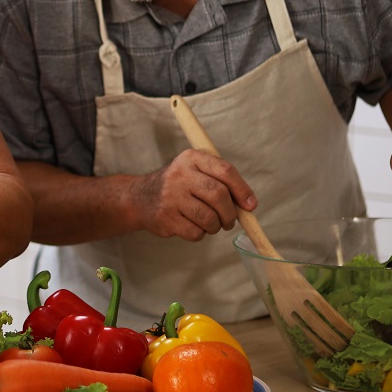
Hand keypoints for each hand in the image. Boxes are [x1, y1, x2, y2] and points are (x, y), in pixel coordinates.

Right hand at [134, 148, 257, 240]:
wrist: (140, 198)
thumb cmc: (179, 185)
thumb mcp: (195, 171)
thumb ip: (221, 181)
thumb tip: (249, 204)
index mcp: (191, 158)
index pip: (225, 170)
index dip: (242, 189)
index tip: (251, 205)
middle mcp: (180, 174)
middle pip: (219, 195)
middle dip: (230, 213)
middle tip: (229, 220)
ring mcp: (171, 197)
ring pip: (209, 218)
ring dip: (216, 226)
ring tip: (211, 223)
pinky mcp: (166, 217)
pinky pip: (196, 232)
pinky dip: (201, 234)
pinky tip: (194, 226)